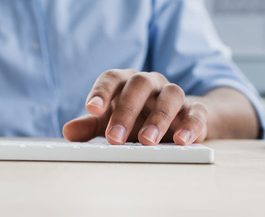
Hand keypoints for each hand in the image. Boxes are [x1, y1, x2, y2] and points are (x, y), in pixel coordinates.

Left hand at [63, 69, 207, 145]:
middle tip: (115, 138)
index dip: (102, 91)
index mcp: (127, 82)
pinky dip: (190, 125)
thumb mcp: (112, 122)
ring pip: (170, 95)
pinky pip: (196, 113)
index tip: (91, 107)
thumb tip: (68, 131)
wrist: (178, 120)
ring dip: (158, 118)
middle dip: (126, 111)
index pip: (113, 78)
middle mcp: (152, 83)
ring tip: (147, 141)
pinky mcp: (195, 110)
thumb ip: (90, 127)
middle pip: (139, 85)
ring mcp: (174, 95)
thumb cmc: (138, 119)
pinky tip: (181, 140)